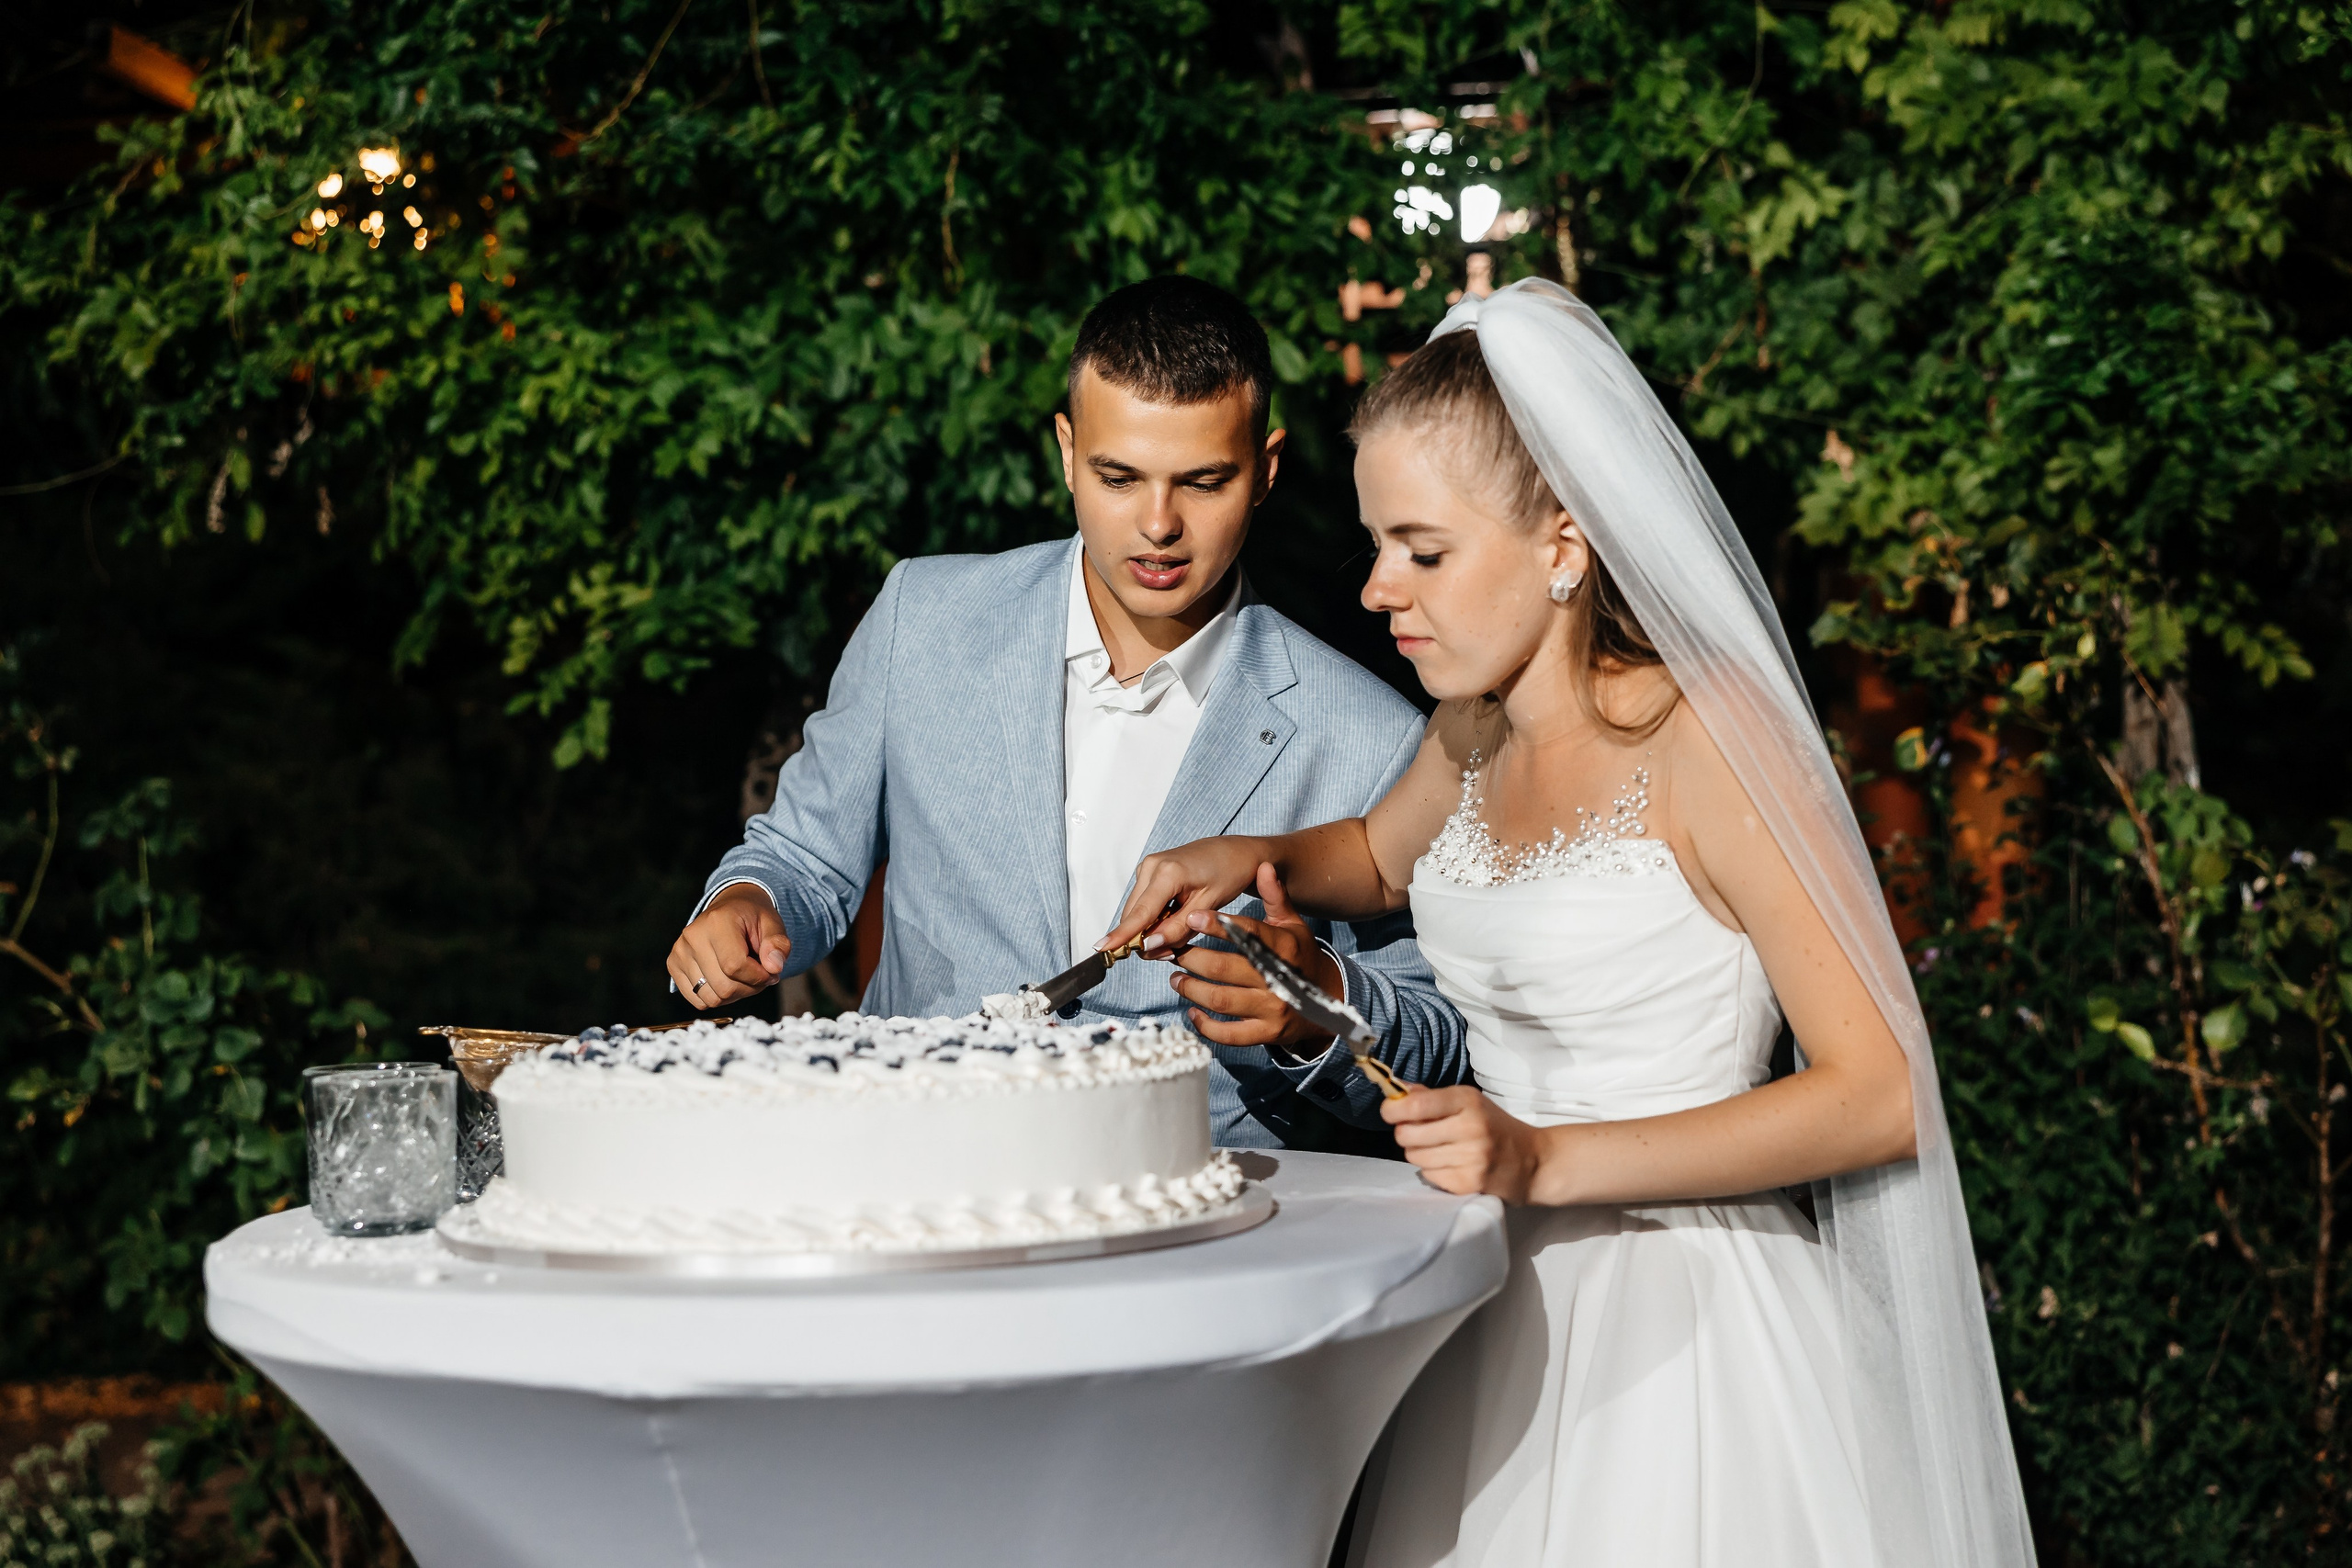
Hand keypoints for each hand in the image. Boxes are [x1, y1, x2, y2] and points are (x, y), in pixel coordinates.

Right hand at [666, 883, 789, 1008]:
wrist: (729, 908)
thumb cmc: (752, 918)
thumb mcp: (773, 924)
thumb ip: (778, 944)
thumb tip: (774, 968)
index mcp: (717, 921)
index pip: (735, 966)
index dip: (758, 977)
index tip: (771, 972)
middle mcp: (692, 936)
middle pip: (723, 986)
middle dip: (749, 988)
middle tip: (760, 975)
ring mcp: (679, 952)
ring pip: (711, 998)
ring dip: (734, 995)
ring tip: (744, 977)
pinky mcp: (674, 965)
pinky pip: (698, 1000)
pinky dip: (717, 997)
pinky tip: (727, 980)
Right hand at [1100, 835, 1274, 957]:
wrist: (1236, 852)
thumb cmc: (1229, 874)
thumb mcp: (1208, 905)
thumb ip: (1178, 929)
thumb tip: (1148, 946)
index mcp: (1168, 872)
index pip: (1140, 913)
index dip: (1121, 935)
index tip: (1101, 949)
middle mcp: (1151, 866)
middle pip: (1134, 916)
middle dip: (1147, 940)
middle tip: (1172, 952)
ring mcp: (1148, 868)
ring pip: (1137, 912)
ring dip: (1151, 931)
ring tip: (1178, 935)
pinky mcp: (1149, 873)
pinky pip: (1144, 905)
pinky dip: (1154, 919)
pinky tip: (1174, 920)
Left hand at [1166, 863, 1342, 1054]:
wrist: (1327, 1002)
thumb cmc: (1299, 956)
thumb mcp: (1292, 924)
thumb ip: (1275, 897)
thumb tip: (1263, 865)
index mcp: (1284, 948)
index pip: (1248, 934)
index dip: (1218, 926)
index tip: (1192, 918)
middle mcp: (1280, 979)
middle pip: (1225, 968)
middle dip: (1193, 958)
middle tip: (1175, 950)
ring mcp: (1274, 1010)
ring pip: (1222, 1000)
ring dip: (1192, 989)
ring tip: (1175, 977)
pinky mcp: (1267, 1034)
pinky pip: (1230, 1034)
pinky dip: (1206, 1025)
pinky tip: (1191, 1011)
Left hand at [1382, 1085, 1547, 1202]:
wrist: (1533, 1162)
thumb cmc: (1495, 1127)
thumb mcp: (1470, 1103)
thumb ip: (1432, 1096)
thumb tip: (1396, 1089)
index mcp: (1468, 1101)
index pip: (1416, 1105)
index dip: (1393, 1109)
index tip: (1391, 1112)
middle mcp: (1470, 1128)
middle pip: (1407, 1134)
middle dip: (1406, 1134)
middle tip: (1421, 1133)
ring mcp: (1471, 1158)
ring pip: (1414, 1157)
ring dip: (1419, 1153)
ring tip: (1440, 1149)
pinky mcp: (1469, 1183)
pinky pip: (1429, 1176)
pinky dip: (1433, 1171)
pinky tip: (1452, 1165)